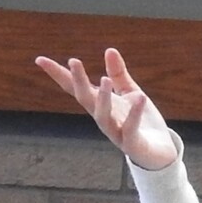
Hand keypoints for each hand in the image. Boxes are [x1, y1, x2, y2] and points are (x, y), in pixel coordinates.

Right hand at [32, 47, 180, 170]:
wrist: (161, 153)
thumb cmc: (143, 123)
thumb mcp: (130, 92)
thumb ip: (118, 74)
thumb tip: (109, 49)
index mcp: (100, 104)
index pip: (74, 88)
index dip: (58, 74)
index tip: (40, 60)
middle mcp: (103, 118)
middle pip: (85, 99)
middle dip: (78, 81)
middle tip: (73, 61)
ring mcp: (116, 133)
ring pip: (103, 116)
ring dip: (102, 98)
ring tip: (104, 80)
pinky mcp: (132, 144)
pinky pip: (130, 128)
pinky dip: (134, 114)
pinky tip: (139, 97)